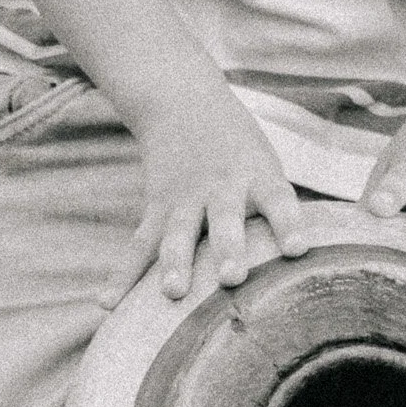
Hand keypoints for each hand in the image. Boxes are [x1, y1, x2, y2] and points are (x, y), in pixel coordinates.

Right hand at [105, 84, 308, 305]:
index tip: (297, 250)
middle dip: (228, 249)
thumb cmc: (239, 148)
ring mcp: (186, 198)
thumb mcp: (264, 162)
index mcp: (257, 174)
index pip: (279, 199)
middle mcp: (222, 186)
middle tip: (231, 277)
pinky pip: (139, 244)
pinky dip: (122, 275)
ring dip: (176, 263)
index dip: (289, 224)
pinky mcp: (157, 207)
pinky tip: (107, 304)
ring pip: (178, 233)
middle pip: (226, 220)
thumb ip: (272, 206)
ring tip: (173, 291)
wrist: (184, 103)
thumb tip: (298, 262)